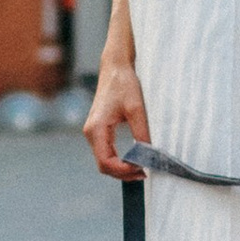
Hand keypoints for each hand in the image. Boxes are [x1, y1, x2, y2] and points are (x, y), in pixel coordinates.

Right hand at [84, 59, 150, 181]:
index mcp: (96, 129)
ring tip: (141, 168)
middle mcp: (90, 132)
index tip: (142, 169)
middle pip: (103, 165)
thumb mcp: (136, 108)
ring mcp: (93, 132)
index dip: (123, 170)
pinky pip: (105, 152)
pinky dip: (118, 160)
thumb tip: (148, 155)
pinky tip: (132, 160)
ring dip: (121, 168)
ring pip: (104, 161)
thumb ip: (141, 133)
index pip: (106, 161)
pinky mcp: (98, 130)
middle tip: (144, 173)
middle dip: (123, 173)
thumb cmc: (124, 84)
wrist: (115, 68)